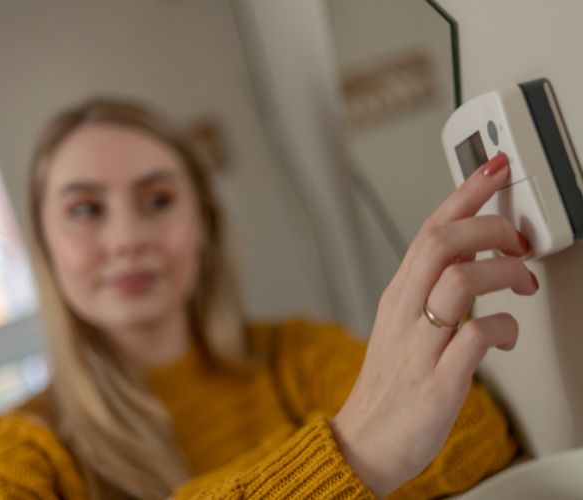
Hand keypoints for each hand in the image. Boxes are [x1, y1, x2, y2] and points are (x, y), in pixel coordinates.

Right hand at [330, 153, 537, 496]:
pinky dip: (503, 328)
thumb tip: (474, 256)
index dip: (464, 193)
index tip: (493, 168)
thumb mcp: (404, 322)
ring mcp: (419, 345)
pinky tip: (506, 335)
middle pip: (440, 243)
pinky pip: (475, 339)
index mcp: (398, 294)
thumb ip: (434, 288)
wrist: (367, 439)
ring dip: (502, 272)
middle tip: (516, 238)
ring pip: (458, 281)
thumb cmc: (391, 380)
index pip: (429, 229)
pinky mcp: (436, 381)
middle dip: (489, 226)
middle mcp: (405, 311)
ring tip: (521, 283)